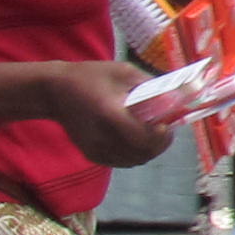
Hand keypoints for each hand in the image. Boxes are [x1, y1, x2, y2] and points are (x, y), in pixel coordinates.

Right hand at [38, 57, 169, 168]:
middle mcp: (101, 136)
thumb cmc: (91, 77)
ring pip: (135, 160)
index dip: (161, 135)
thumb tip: (179, 97)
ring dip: (150, 149)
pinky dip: (136, 153)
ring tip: (151, 132)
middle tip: (164, 128)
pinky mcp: (92, 155)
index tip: (166, 123)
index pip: (143, 138)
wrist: (55, 92)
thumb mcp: (124, 72)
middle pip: (142, 153)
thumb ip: (152, 86)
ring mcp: (95, 149)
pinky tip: (136, 138)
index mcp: (109, 114)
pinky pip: (124, 161)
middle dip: (160, 143)